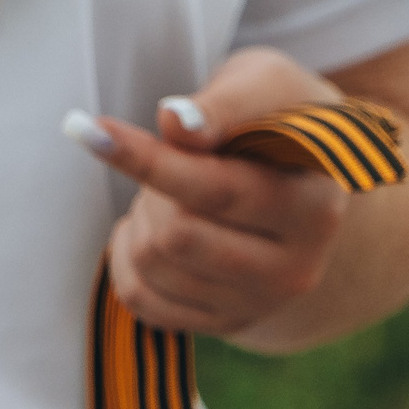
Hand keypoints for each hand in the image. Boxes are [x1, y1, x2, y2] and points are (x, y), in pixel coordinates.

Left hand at [72, 47, 353, 339]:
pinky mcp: (223, 323)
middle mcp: (295, 271)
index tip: (93, 127)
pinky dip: (127, 255)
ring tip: (173, 191)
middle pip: (176, 235)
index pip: (215, 191)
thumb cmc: (277, 117)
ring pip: (153, 264)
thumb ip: (226, 102)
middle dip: (153, 187)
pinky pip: (139, 298)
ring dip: (143, 215)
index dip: (149, 160)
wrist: (302, 178)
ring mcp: (259, 306)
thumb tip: (174, 123)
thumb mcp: (266, 85)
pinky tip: (153, 227)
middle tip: (171, 160)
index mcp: (316, 210)